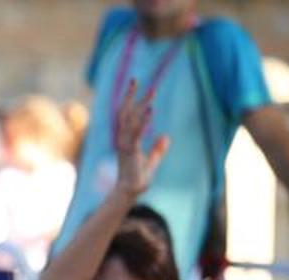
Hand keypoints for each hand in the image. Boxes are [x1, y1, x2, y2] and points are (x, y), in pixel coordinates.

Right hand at [113, 79, 168, 198]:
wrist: (130, 192)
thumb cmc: (138, 179)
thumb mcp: (152, 162)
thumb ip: (158, 149)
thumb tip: (165, 136)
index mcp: (126, 139)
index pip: (126, 115)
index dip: (129, 99)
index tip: (134, 85)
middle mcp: (123, 139)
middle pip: (125, 112)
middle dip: (130, 95)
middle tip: (135, 78)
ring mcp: (125, 144)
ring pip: (131, 119)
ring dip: (141, 104)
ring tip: (151, 91)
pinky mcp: (130, 151)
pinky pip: (137, 133)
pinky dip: (144, 121)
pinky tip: (151, 110)